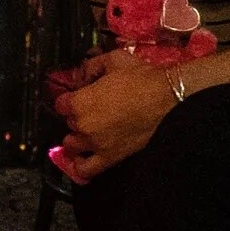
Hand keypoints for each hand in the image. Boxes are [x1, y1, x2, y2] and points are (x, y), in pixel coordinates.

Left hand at [48, 54, 177, 184]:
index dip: (70, 99)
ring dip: (77, 139)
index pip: (61, 104)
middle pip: (69, 123)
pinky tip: (82, 161)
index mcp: (80, 101)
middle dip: (77, 116)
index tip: (78, 97)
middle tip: (91, 111)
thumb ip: (92, 66)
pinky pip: (86, 170)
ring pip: (72, 146)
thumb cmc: (142, 78)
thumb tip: (82, 74)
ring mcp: (95, 144)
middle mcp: (83, 125)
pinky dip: (80, 166)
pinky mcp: (110, 158)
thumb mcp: (114, 60)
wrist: (169, 99)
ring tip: (87, 134)